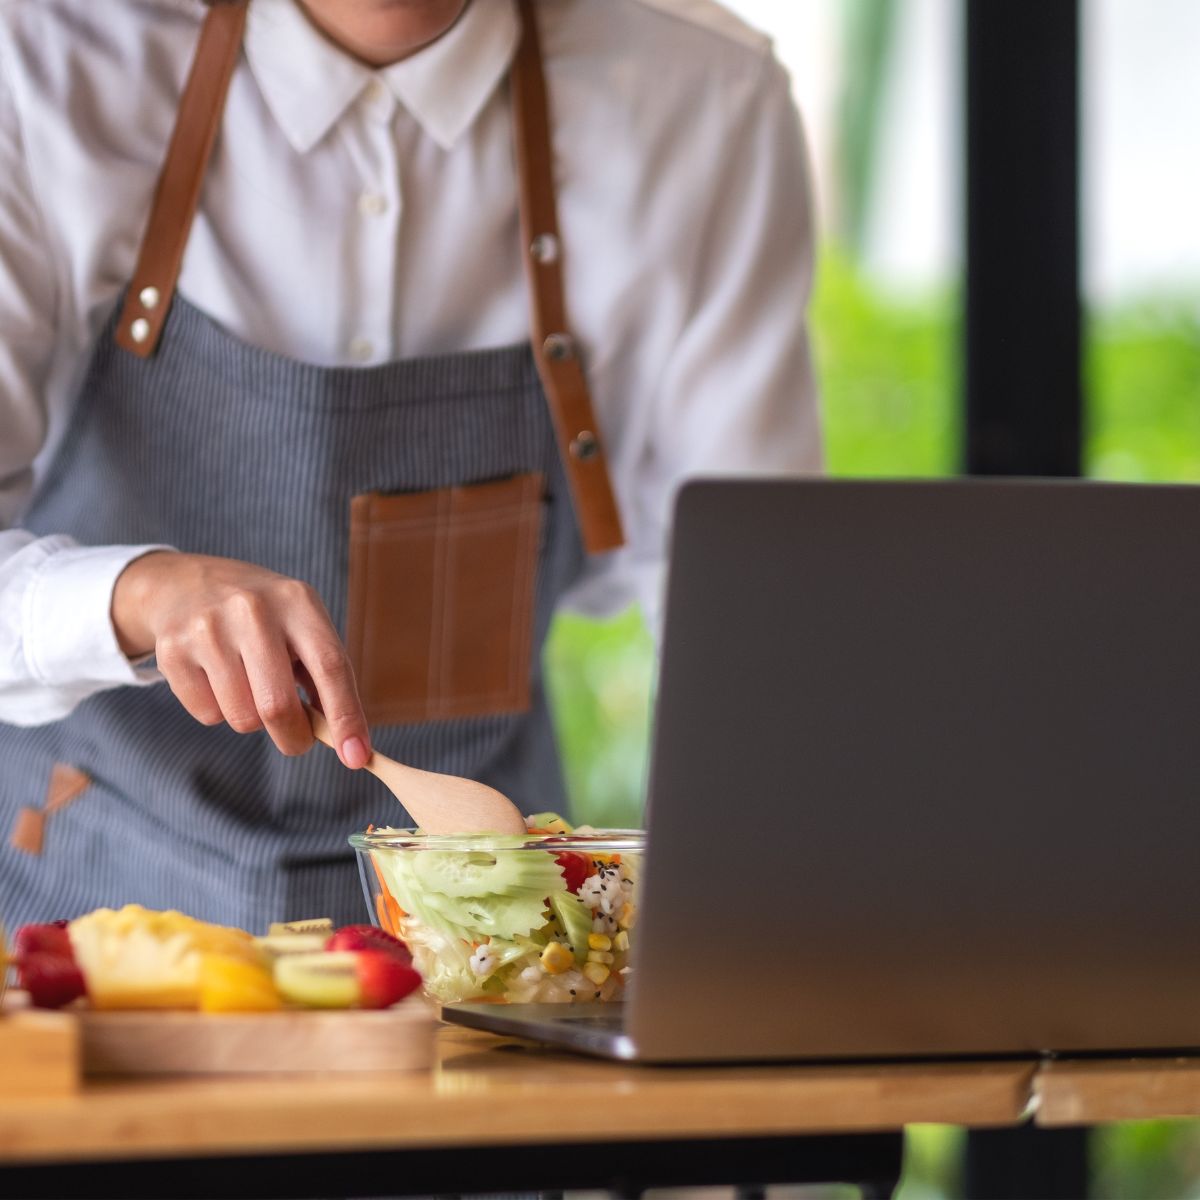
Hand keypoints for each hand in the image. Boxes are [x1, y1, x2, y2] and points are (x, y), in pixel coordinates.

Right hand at [111, 551, 370, 767]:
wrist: (187, 585)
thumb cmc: (263, 618)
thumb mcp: (301, 626)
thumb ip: (323, 677)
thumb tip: (346, 739)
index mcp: (297, 600)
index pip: (330, 666)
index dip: (346, 716)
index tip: (357, 756)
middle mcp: (253, 609)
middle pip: (278, 705)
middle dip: (294, 738)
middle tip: (297, 741)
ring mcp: (208, 628)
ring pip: (242, 718)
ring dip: (253, 720)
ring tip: (249, 687)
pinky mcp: (172, 650)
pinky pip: (208, 715)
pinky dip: (220, 712)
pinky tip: (217, 679)